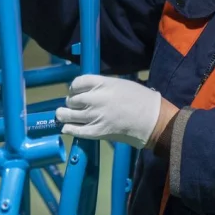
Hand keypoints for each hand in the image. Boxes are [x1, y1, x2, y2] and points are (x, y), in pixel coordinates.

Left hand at [56, 74, 171, 148]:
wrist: (153, 120)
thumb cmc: (141, 99)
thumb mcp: (121, 84)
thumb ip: (103, 86)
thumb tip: (89, 90)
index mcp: (103, 84)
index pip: (78, 82)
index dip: (73, 87)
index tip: (74, 91)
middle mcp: (96, 98)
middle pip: (72, 99)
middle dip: (71, 101)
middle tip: (73, 105)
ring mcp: (95, 116)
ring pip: (69, 114)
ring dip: (64, 114)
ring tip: (62, 115)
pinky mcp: (98, 131)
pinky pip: (77, 131)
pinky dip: (69, 129)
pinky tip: (66, 128)